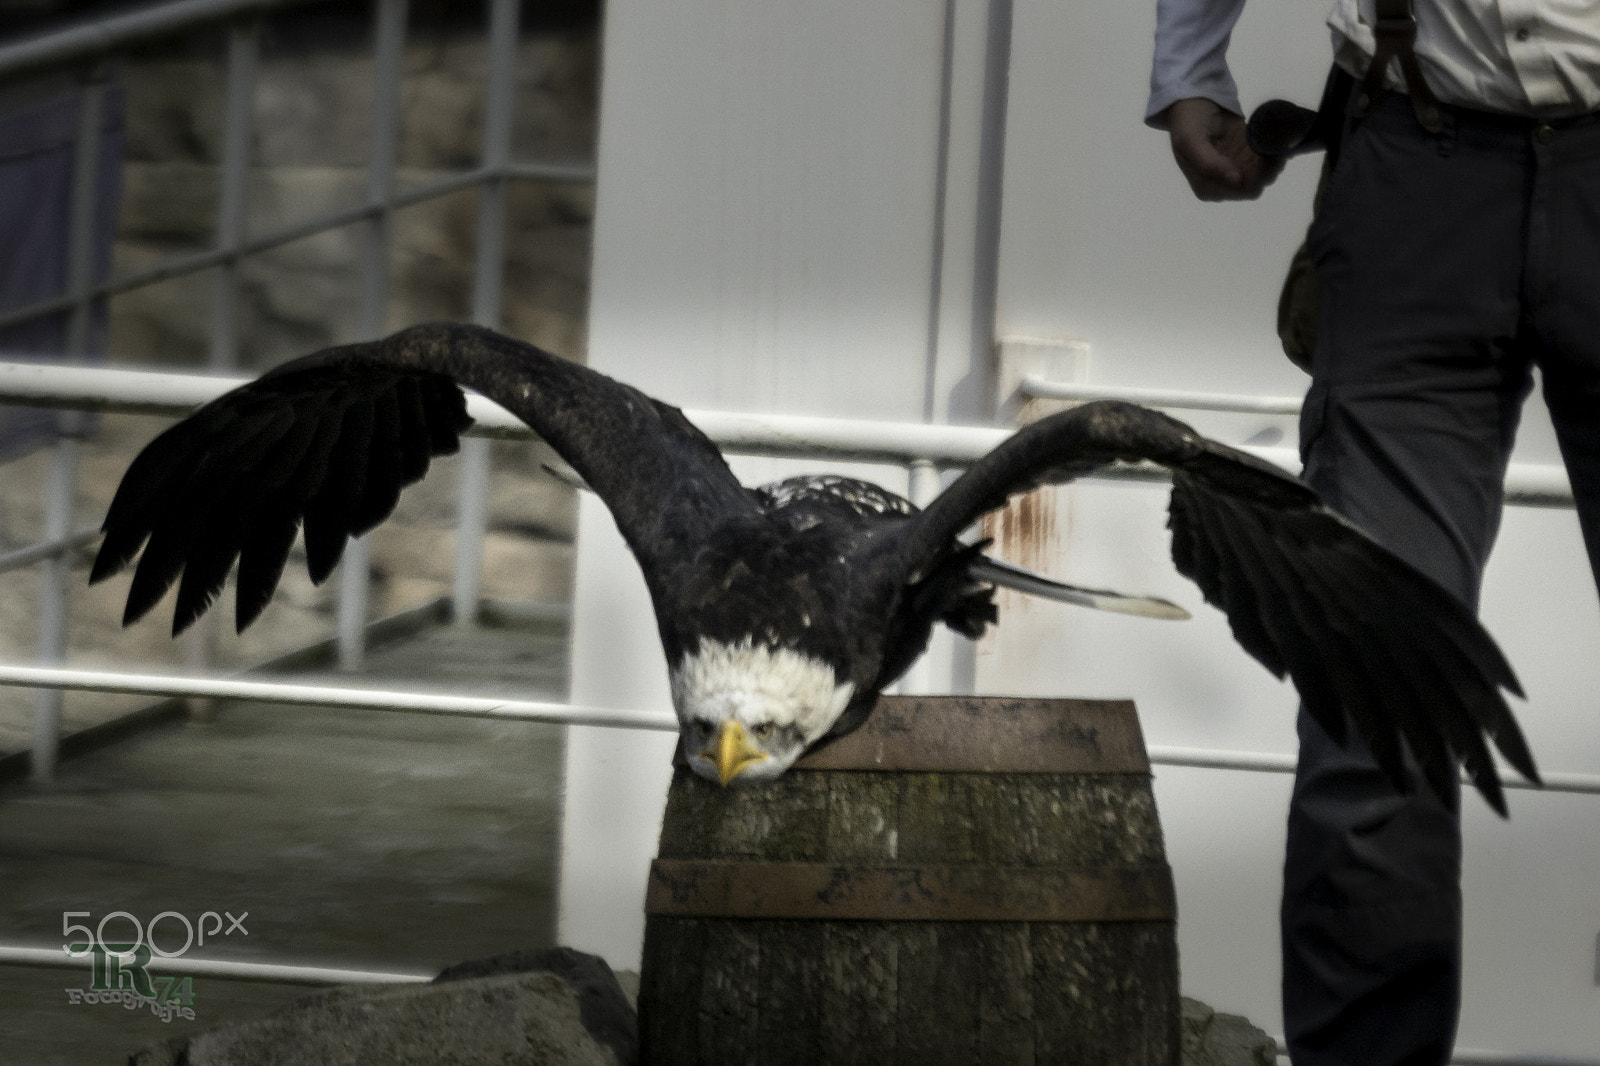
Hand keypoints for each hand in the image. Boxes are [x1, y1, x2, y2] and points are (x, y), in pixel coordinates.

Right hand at [1162, 97, 1281, 201]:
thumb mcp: (1190, 141)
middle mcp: (1223, 184)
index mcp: (1206, 187)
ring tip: (1276, 139)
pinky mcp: (1247, 158)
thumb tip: (1236, 180)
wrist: (1194, 101)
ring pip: (1265, 175)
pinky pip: (1266, 162)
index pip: (1242, 190)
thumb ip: (1209, 164)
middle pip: (1256, 184)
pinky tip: (1275, 138)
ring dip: (1274, 158)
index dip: (1259, 175)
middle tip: (1277, 144)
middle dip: (1269, 167)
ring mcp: (1237, 170)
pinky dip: (1273, 151)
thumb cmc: (1188, 122)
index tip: (1266, 154)